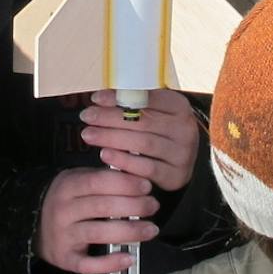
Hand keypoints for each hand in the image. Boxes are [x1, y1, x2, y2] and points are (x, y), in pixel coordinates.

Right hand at [37, 167, 156, 273]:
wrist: (32, 224)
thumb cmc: (67, 200)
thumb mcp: (77, 180)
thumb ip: (102, 178)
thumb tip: (136, 176)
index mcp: (68, 187)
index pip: (98, 182)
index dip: (124, 183)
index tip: (146, 186)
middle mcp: (63, 211)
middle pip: (103, 207)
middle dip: (134, 206)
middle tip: (154, 206)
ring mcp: (63, 236)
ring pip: (99, 234)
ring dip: (129, 232)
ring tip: (151, 229)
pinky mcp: (66, 259)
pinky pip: (88, 264)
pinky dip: (109, 263)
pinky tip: (129, 258)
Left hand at [80, 88, 199, 190]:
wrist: (180, 160)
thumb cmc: (159, 131)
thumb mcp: (153, 113)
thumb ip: (133, 105)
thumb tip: (100, 98)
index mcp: (179, 107)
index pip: (148, 99)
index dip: (120, 98)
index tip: (96, 98)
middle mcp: (185, 129)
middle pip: (143, 122)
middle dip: (110, 118)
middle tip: (87, 117)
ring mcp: (182, 154)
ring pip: (144, 144)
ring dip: (112, 138)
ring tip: (89, 135)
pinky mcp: (176, 175)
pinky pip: (147, 168)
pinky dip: (124, 161)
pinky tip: (105, 155)